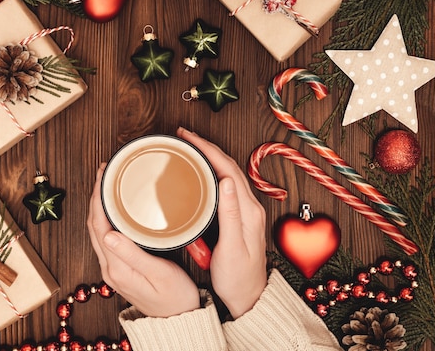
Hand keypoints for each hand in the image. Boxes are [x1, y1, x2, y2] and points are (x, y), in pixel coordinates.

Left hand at [87, 163, 200, 317]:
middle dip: (96, 195)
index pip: (98, 224)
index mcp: (116, 266)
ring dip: (100, 205)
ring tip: (108, 183)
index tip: (103, 175)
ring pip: (98, 229)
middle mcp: (109, 266)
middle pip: (94, 224)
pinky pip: (106, 235)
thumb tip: (109, 233)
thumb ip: (132, 255)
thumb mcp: (158, 274)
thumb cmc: (175, 297)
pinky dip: (107, 216)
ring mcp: (113, 267)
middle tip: (106, 172)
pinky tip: (116, 207)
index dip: (97, 197)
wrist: (178, 320)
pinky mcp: (120, 267)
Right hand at [177, 127, 266, 317]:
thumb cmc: (238, 278)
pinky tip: (201, 172)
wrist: (250, 296)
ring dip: (210, 156)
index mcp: (248, 211)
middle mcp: (250, 207)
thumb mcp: (231, 248)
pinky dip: (212, 171)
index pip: (227, 169)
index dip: (208, 149)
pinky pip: (226, 185)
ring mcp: (247, 211)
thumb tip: (224, 181)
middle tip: (184, 137)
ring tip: (190, 148)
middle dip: (207, 147)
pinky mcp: (241, 217)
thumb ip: (230, 214)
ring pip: (227, 173)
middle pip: (229, 166)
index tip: (189, 138)